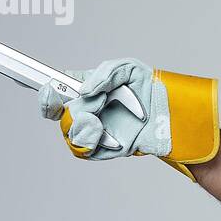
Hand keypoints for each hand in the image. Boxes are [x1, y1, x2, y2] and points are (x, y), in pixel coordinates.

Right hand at [38, 57, 218, 178]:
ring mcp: (96, 131)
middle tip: (93, 105)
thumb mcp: (129, 69)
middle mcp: (88, 111)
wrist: (175, 115)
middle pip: (59, 115)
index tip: (47, 91)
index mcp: (87, 90)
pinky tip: (108, 137)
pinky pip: (86, 151)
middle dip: (70, 110)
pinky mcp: (107, 148)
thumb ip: (104, 73)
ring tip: (97, 123)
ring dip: (80, 128)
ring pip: (70, 135)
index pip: (55, 93)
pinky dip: (94, 143)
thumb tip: (84, 90)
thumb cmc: (153, 88)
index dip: (45, 94)